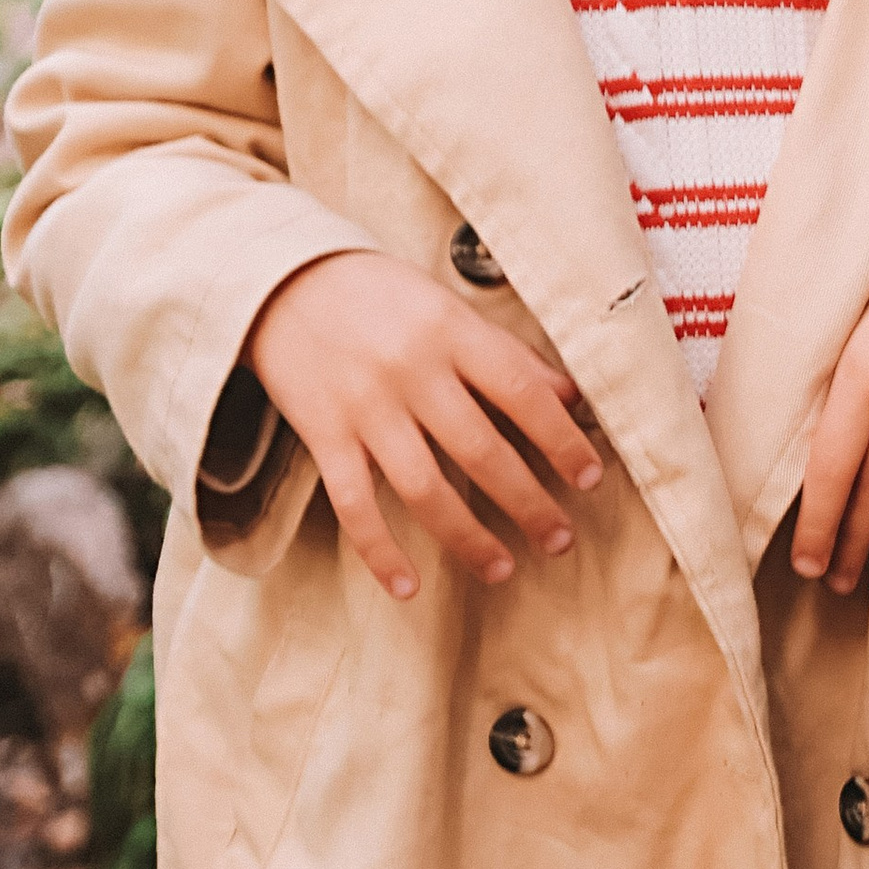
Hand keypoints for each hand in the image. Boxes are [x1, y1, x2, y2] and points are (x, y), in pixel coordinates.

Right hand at [245, 251, 603, 602]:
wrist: (279, 281)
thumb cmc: (377, 293)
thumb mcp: (446, 304)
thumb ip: (503, 351)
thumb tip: (569, 396)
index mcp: (449, 332)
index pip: (521, 392)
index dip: (561, 439)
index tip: (589, 477)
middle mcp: (411, 372)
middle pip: (480, 450)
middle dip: (527, 502)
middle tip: (560, 539)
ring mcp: (365, 408)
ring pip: (425, 488)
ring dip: (468, 537)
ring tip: (502, 569)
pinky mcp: (324, 436)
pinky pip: (356, 506)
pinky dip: (381, 552)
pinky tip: (408, 588)